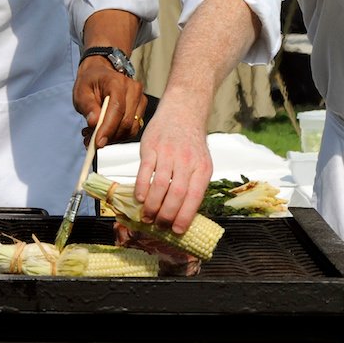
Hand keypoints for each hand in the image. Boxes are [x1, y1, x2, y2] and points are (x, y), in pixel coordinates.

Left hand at [73, 56, 146, 147]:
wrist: (100, 74)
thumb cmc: (90, 82)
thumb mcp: (81, 92)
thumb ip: (87, 106)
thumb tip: (94, 123)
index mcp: (117, 82)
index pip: (117, 108)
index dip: (108, 128)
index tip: (98, 142)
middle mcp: (133, 89)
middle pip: (126, 121)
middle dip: (109, 136)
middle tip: (90, 141)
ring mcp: (140, 99)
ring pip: (131, 128)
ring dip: (113, 138)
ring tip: (94, 135)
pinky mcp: (141, 109)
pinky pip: (132, 129)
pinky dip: (118, 136)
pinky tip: (104, 132)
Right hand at [134, 97, 211, 233]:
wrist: (182, 112)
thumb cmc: (191, 143)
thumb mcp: (201, 163)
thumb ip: (194, 185)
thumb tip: (183, 215)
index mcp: (202, 168)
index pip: (194, 197)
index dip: (185, 216)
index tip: (176, 230)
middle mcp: (187, 161)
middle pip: (176, 194)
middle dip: (166, 215)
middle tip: (159, 225)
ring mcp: (168, 153)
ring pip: (160, 185)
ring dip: (152, 205)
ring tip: (148, 216)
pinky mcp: (151, 146)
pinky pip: (145, 171)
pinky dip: (142, 188)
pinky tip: (141, 198)